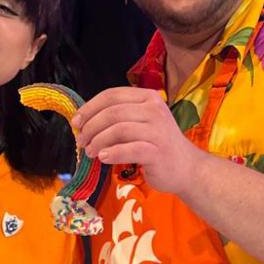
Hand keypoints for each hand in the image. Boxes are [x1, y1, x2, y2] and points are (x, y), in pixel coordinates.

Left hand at [73, 87, 203, 195]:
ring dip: (98, 141)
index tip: (76, 122)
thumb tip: (84, 121)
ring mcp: (158, 130)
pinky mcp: (158, 151)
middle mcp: (154, 110)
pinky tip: (103, 158)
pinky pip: (129, 149)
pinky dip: (112, 153)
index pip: (111, 95)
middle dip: (91, 127)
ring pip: (118, 129)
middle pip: (112, 112)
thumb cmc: (158, 145)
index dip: (90, 108)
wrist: (187, 168)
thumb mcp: (141, 123)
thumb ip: (119, 117)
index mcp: (148, 97)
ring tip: (90, 152)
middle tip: (82, 141)